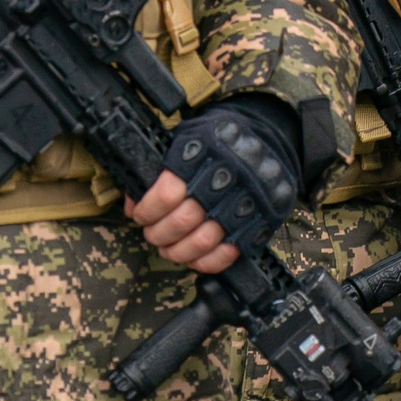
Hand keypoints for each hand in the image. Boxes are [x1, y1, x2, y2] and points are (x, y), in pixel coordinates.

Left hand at [125, 97, 305, 271]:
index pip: (167, 193)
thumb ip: (159, 167)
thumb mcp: (188, 138)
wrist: (267, 142)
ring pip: (202, 242)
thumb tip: (133, 201)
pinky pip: (227, 255)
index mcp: (204, 155)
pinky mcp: (259, 224)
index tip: (139, 214)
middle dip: (158, 234)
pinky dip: (205, 263)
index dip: (147, 209)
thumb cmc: (219, 141)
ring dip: (177, 252)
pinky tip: (192, 258)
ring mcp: (245, 206)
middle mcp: (226, 182)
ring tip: (167, 249)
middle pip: (182, 221)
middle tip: (151, 234)